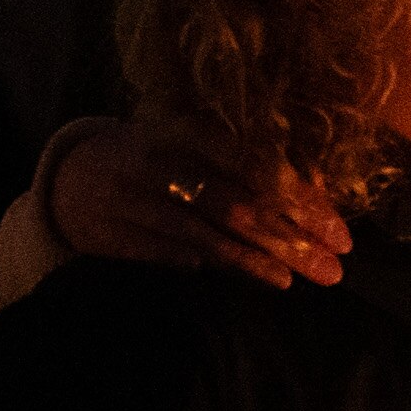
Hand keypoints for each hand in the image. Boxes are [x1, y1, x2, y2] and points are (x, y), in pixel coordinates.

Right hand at [50, 121, 351, 289]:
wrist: (71, 177)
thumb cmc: (157, 158)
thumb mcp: (195, 145)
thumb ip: (246, 164)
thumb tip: (317, 193)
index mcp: (187, 131)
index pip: (254, 166)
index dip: (301, 200)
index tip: (339, 232)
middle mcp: (161, 163)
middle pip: (238, 205)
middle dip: (291, 240)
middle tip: (333, 269)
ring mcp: (135, 200)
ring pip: (208, 236)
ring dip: (259, 261)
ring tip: (297, 279)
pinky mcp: (116, 234)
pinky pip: (174, 254)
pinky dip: (215, 265)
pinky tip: (252, 278)